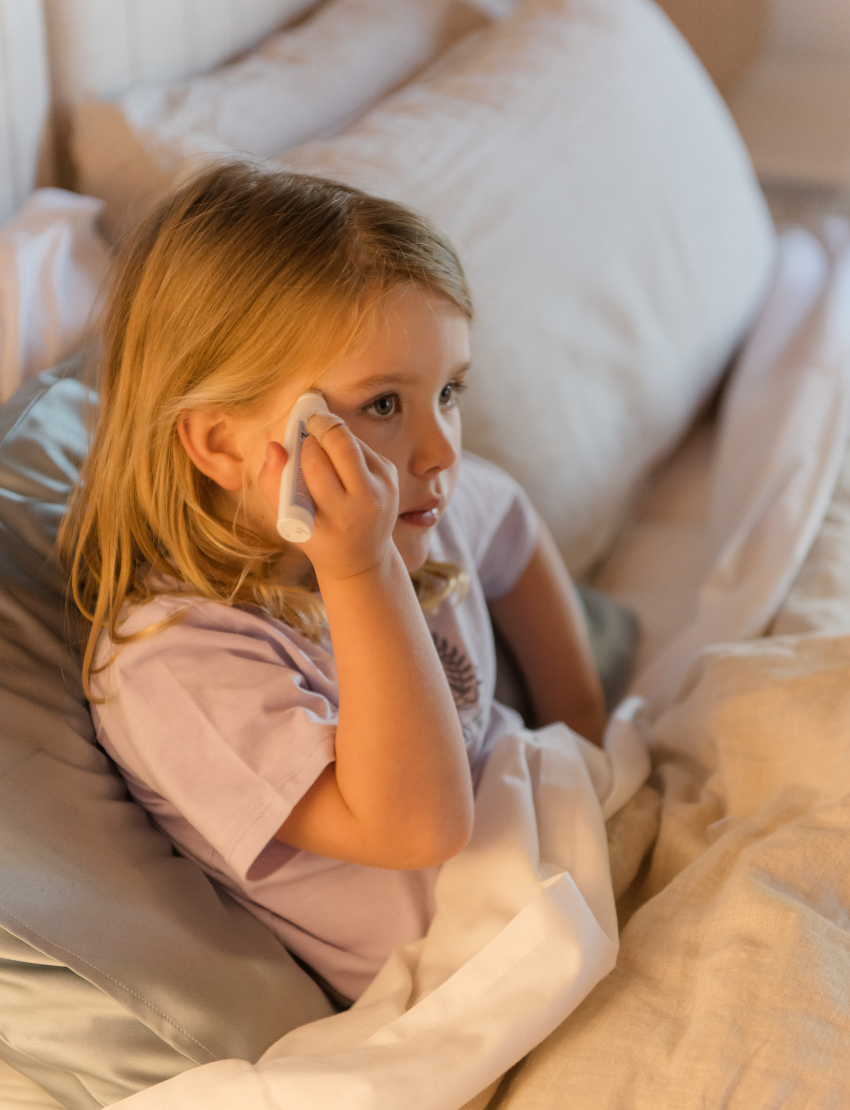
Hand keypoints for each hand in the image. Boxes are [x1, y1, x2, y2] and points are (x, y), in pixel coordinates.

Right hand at [257, 425, 399, 582]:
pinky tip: (340, 465)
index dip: (304, 447)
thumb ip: (272, 483)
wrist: (362, 557)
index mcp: (339, 516)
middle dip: (322, 426)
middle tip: (309, 424)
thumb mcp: (288, 521)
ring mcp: (385, 485)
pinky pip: (362, 446)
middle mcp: (367, 501)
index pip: (316, 465)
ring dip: (334, 436)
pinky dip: (347, 447)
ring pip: (353, 440)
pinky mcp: (391, 473)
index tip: (297, 444)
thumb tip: (274, 446)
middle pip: (342, 443)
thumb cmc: (318, 537)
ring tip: (323, 449)